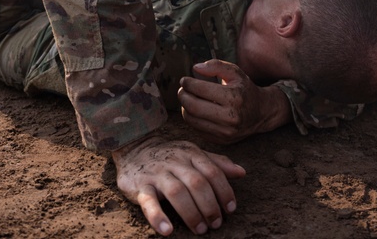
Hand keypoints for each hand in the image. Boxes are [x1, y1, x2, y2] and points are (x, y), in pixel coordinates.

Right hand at [112, 135, 244, 235]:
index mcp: (191, 153)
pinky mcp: (140, 186)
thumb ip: (216, 163)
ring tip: (200, 229)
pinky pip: (149, 201)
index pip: (212, 172)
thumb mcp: (193, 153)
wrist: (134, 147)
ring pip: (177, 192)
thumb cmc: (169, 155)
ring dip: (191, 213)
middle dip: (210, 205)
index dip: (224, 191)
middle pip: (197, 183)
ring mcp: (157, 173)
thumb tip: (242, 172)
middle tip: (216, 224)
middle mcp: (175, 161)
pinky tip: (167, 230)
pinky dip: (158, 216)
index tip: (231, 209)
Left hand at [178, 60, 291, 143]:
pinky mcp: (221, 140)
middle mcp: (230, 117)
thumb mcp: (235, 73)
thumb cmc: (245, 90)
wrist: (261, 113)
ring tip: (187, 99)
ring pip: (192, 120)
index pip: (201, 90)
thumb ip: (216, 66)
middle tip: (181, 90)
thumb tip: (195, 68)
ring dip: (184, 108)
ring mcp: (225, 131)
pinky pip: (197, 129)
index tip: (184, 80)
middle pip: (193, 107)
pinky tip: (195, 110)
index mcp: (234, 98)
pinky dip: (192, 119)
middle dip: (183, 96)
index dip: (188, 83)